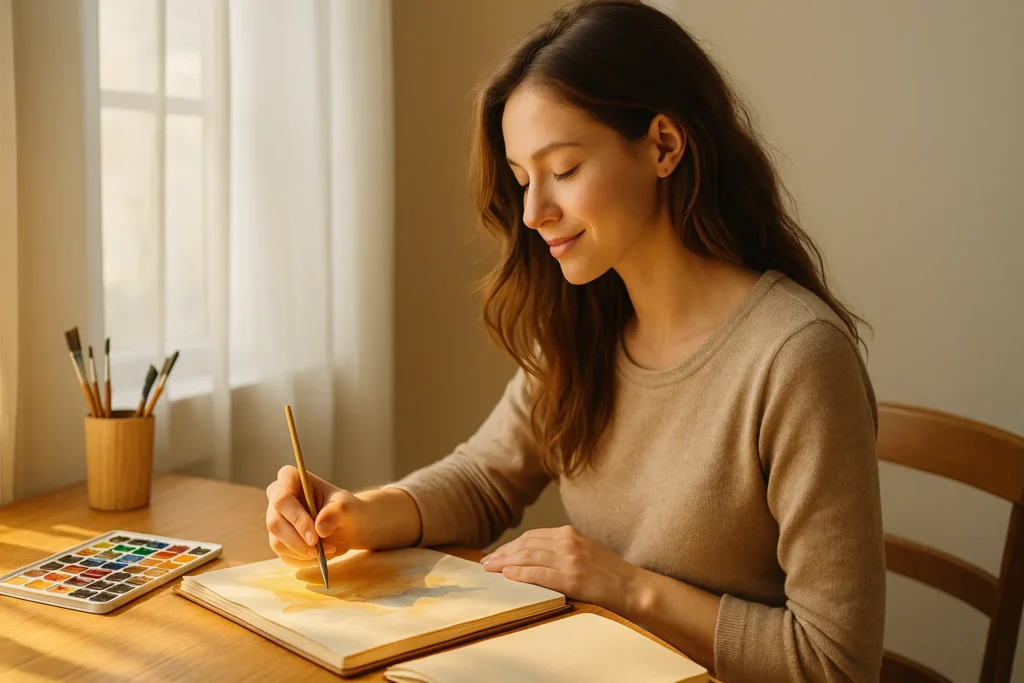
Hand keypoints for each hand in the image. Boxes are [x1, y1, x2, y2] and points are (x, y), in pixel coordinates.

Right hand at [265, 465, 370, 565]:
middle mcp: (277, 498)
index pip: (282, 497)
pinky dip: (303, 560)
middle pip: (275, 522)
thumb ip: (335, 513)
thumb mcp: (346, 506)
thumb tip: (320, 528)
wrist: (348, 524)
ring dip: (302, 552)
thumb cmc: (345, 508)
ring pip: (277, 542)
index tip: (315, 535)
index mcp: (290, 479)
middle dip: (298, 540)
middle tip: (319, 550)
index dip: (296, 518)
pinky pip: (283, 555)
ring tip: (328, 551)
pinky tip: (320, 556)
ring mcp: (276, 520)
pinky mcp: (279, 539)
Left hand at [479, 525, 639, 615]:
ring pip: (529, 556)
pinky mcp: (573, 579)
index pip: (531, 537)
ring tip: (490, 568)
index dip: (510, 545)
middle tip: (485, 562)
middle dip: (503, 553)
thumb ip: (560, 550)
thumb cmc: (608, 574)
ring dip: (505, 562)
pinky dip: (521, 573)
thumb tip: (530, 557)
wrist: (634, 588)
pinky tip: (507, 574)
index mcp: (570, 534)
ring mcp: (571, 560)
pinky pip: (540, 574)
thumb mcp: (584, 552)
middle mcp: (568, 542)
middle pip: (526, 544)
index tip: (495, 554)